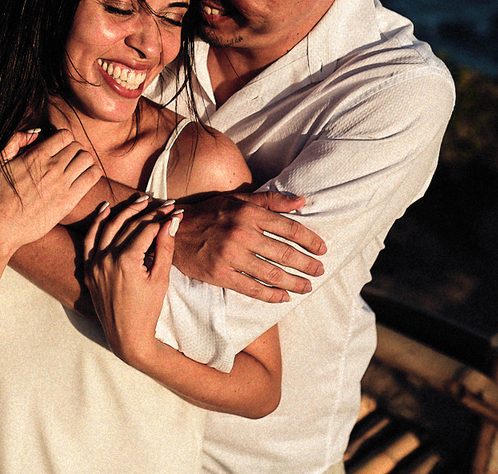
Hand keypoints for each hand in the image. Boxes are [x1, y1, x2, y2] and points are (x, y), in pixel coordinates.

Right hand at [0, 129, 101, 257]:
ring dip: (84, 160)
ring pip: (87, 159)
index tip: (58, 147)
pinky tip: (84, 178)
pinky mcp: (69, 201)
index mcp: (36, 156)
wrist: (0, 227)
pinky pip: (93, 177)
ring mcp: (62, 184)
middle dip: (73, 150)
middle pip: (77, 146)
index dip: (63, 139)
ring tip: (76, 168)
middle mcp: (52, 167)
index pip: (64, 135)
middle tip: (67, 159)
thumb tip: (36, 132)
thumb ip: (14, 140)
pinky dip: (93, 173)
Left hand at [82, 195, 178, 365]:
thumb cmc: (147, 309)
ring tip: (140, 200)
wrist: (126, 335)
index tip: (175, 210)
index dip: (162, 217)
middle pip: (128, 225)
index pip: (146, 229)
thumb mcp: (160, 279)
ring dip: (124, 211)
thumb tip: (172, 221)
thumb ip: (164, 248)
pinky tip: (106, 208)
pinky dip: (97, 222)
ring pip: (108, 227)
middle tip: (162, 203)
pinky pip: (90, 239)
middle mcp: (106, 259)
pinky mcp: (88, 268)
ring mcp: (94, 263)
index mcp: (126, 261)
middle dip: (148, 212)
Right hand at [173, 192, 325, 301]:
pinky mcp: (220, 274)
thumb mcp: (238, 200)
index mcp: (248, 213)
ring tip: (307, 286)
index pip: (289, 228)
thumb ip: (270, 201)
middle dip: (307, 264)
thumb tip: (302, 202)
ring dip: (294, 282)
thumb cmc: (210, 213)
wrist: (175, 230)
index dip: (309, 240)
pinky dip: (271, 295)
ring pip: (271, 273)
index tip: (322, 249)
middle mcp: (241, 233)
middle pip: (284, 253)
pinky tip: (283, 297)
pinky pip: (252, 288)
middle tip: (320, 270)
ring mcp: (230, 256)